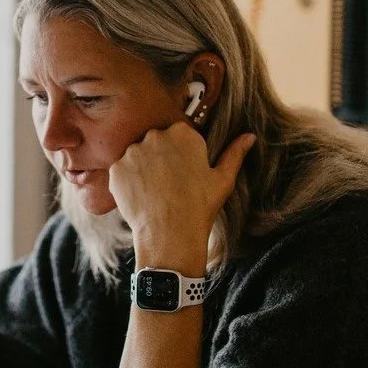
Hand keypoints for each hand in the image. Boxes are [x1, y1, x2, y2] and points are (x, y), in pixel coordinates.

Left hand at [109, 121, 255, 266]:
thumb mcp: (223, 179)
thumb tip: (250, 136)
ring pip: (138, 155)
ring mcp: (133, 152)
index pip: (179, 135)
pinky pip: (122, 171)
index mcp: (183, 133)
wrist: (170, 234)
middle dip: (161, 158)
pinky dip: (129, 182)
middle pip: (156, 142)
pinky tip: (142, 197)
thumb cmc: (200, 206)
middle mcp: (155, 136)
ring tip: (155, 192)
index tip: (185, 172)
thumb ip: (235, 153)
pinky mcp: (117, 169)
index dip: (183, 155)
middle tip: (170, 184)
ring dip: (144, 169)